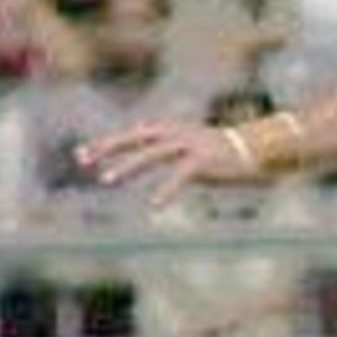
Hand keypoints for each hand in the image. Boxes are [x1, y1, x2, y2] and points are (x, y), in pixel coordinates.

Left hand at [76, 120, 257, 206]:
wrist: (255, 149)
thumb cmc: (221, 151)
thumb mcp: (187, 142)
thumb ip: (164, 140)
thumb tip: (143, 132)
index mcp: (169, 130)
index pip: (130, 136)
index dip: (105, 145)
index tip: (81, 155)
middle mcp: (175, 133)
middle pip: (133, 139)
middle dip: (107, 148)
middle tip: (83, 159)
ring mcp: (189, 145)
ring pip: (150, 154)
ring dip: (127, 167)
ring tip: (106, 180)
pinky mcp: (203, 160)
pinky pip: (180, 176)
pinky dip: (167, 191)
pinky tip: (155, 206)